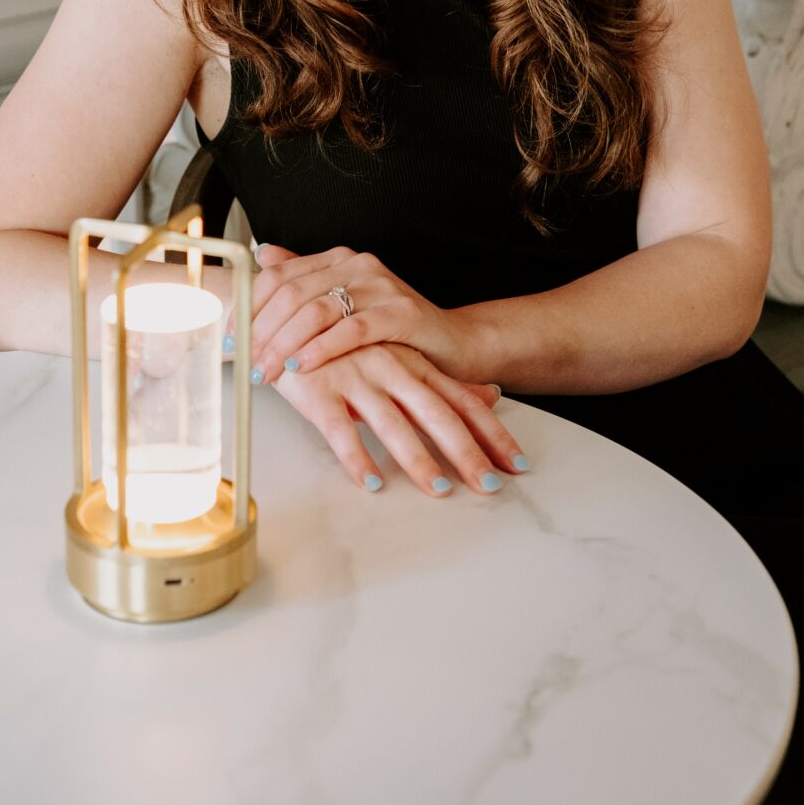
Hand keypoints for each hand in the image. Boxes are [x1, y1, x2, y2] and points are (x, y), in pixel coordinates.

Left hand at [241, 243, 483, 386]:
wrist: (453, 344)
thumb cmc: (393, 333)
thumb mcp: (344, 309)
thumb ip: (305, 283)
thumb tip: (263, 256)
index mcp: (338, 259)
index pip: (278, 276)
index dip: (248, 309)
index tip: (229, 341)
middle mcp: (357, 264)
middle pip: (291, 293)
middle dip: (260, 332)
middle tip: (243, 363)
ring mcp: (381, 285)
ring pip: (316, 310)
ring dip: (283, 344)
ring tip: (266, 372)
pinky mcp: (401, 312)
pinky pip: (352, 329)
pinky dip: (321, 349)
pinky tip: (301, 367)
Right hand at [272, 341, 529, 495]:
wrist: (286, 316)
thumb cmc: (347, 344)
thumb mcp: (401, 357)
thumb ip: (442, 381)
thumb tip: (490, 396)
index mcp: (414, 366)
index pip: (461, 402)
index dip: (491, 432)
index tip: (517, 463)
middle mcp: (392, 370)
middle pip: (437, 414)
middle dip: (466, 451)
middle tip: (490, 485)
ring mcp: (357, 378)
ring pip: (392, 423)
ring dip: (416, 457)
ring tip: (437, 488)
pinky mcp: (320, 390)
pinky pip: (339, 428)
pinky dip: (356, 456)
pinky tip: (371, 481)